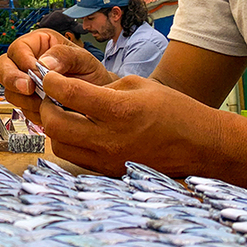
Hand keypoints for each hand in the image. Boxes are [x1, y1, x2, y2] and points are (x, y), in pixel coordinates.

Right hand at [0, 29, 113, 123]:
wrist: (100, 100)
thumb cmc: (92, 74)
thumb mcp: (84, 59)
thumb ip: (64, 56)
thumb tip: (43, 64)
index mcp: (39, 43)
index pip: (17, 48)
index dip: (22, 61)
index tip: (34, 73)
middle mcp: (27, 61)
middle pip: (2, 67)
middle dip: (12, 79)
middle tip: (27, 89)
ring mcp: (25, 83)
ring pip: (8, 90)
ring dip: (24, 98)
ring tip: (46, 102)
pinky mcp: (27, 102)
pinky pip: (20, 108)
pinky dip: (32, 112)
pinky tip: (49, 111)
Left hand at [39, 73, 223, 177]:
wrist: (201, 145)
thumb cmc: (173, 110)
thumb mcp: (137, 84)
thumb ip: (101, 87)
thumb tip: (72, 90)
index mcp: (119, 110)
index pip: (69, 93)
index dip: (50, 81)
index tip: (47, 75)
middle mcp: (110, 138)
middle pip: (54, 124)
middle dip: (45, 105)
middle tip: (52, 95)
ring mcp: (108, 159)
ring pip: (59, 145)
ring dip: (55, 126)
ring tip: (65, 112)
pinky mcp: (110, 172)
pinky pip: (75, 157)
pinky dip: (70, 141)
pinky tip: (79, 129)